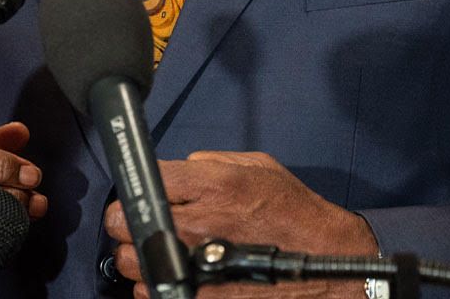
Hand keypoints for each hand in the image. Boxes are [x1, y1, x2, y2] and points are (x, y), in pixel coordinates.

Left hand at [105, 151, 375, 298]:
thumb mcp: (259, 168)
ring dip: (140, 261)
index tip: (139, 201)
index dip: (135, 193)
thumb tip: (178, 169)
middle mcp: (198, 223)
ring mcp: (195, 264)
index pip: (141, 184)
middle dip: (130, 226)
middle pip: (123, 225)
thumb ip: (211, 163)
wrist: (325, 263)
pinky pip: (152, 294)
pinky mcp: (199, 296)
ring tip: (162, 257)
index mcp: (213, 185)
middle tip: (145, 229)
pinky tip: (175, 280)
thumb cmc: (295, 214)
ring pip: (132, 264)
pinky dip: (155, 289)